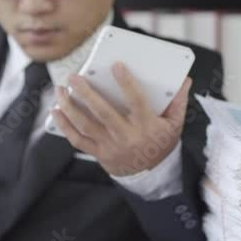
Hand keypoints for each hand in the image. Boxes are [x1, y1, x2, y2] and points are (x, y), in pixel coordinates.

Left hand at [52, 62, 191, 176]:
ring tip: (61, 89)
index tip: (116, 65)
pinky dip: (64, 125)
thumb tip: (184, 79)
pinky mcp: (98, 153)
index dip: (127, 83)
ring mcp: (109, 146)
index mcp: (146, 126)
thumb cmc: (160, 142)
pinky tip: (56, 110)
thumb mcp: (174, 124)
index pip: (136, 102)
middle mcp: (126, 136)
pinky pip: (77, 139)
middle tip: (74, 77)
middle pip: (103, 113)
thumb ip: (178, 101)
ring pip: (85, 125)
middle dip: (86, 94)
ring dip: (69, 107)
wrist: (149, 174)